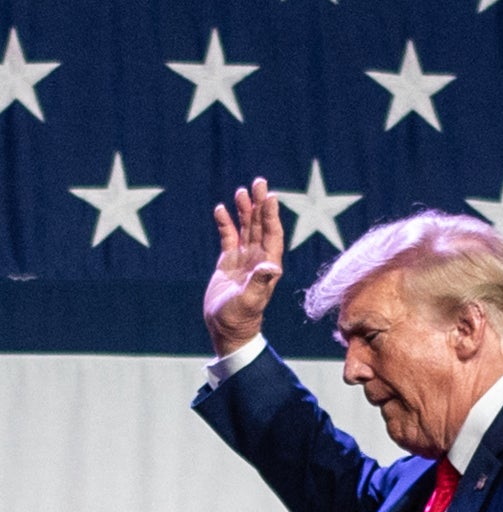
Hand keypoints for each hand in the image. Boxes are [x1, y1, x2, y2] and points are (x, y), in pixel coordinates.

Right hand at [204, 177, 283, 355]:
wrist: (227, 329)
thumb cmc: (241, 318)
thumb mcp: (250, 300)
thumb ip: (260, 282)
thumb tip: (271, 267)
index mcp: (268, 266)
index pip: (272, 234)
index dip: (271, 215)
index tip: (271, 196)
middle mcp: (258, 259)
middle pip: (261, 226)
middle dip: (260, 205)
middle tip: (259, 182)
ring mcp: (244, 260)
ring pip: (246, 229)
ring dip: (245, 211)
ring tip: (243, 190)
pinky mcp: (228, 263)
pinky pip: (228, 238)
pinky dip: (226, 224)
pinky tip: (222, 210)